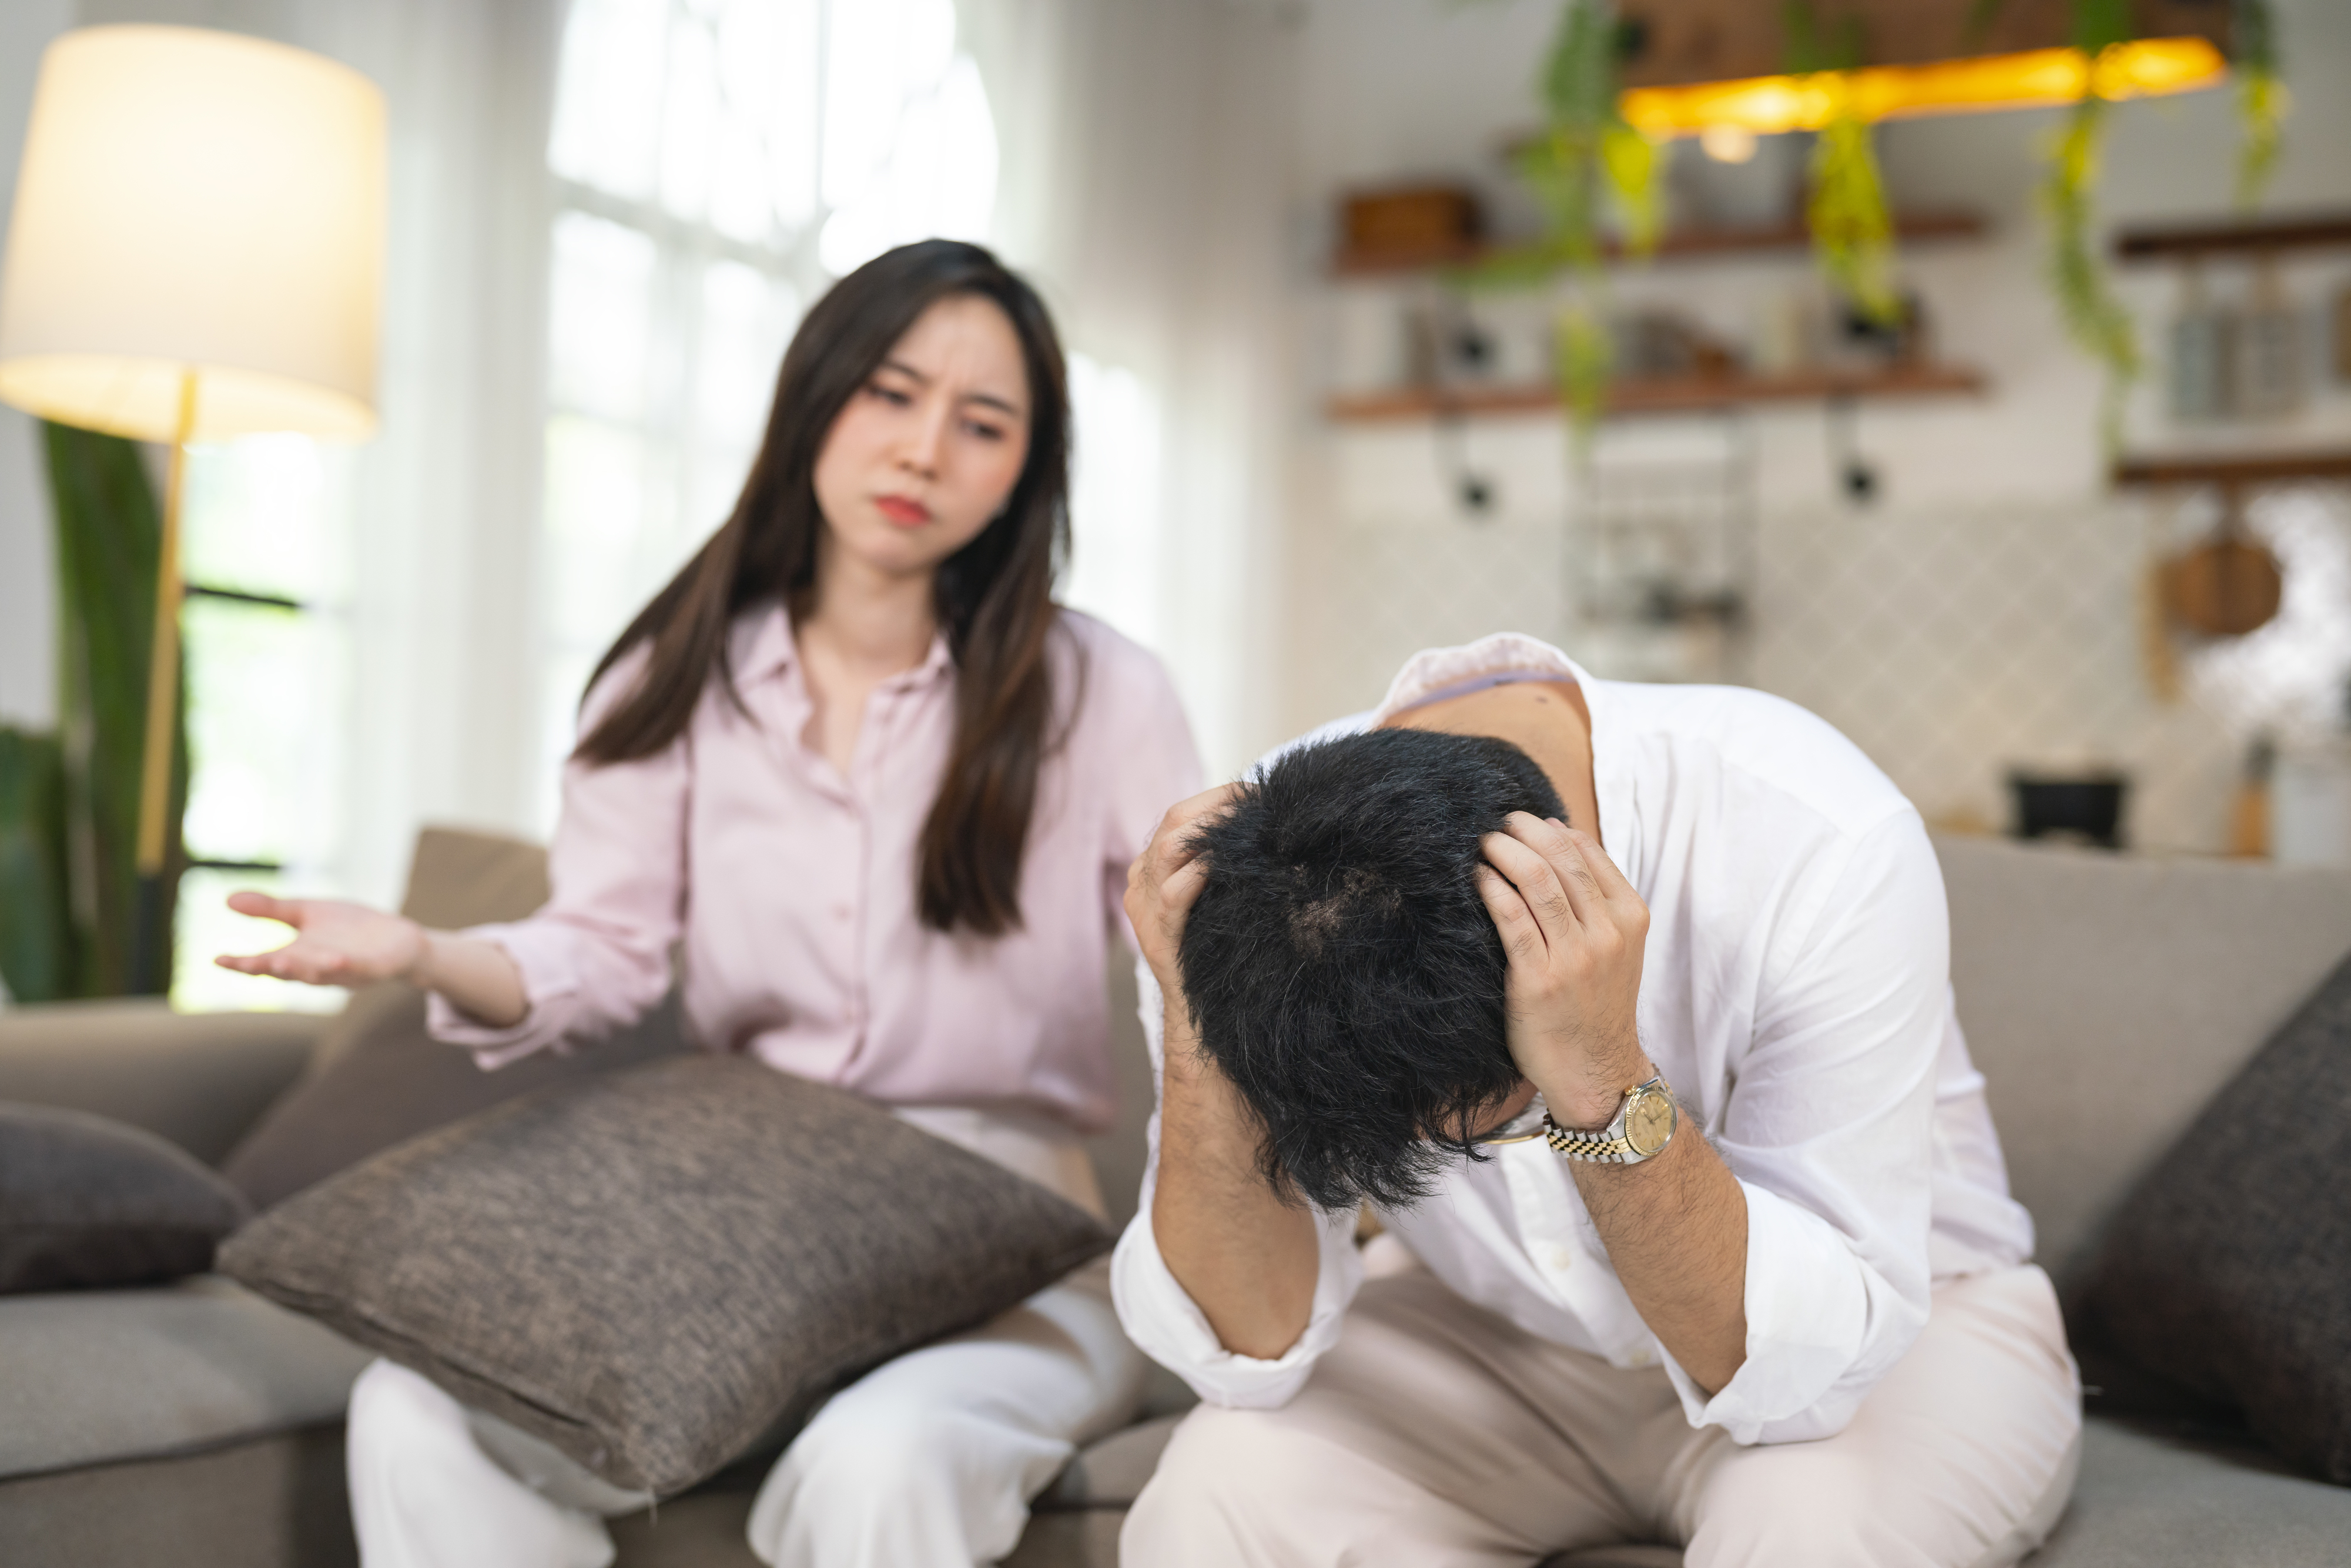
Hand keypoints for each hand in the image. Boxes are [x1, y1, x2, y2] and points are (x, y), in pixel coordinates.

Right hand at [214, 893, 428, 987]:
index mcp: (299, 956)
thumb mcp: (308, 913)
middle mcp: (318, 968)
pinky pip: (359, 970)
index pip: (266, 964)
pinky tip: (337, 960)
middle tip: (250, 963)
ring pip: (321, 974)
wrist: (400, 940)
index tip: (218, 960)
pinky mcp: (375, 969)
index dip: (242, 965)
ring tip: (283, 962)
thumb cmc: (350, 929)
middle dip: (270, 968)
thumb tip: (227, 899)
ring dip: (304, 969)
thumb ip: (272, 910)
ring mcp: (347, 972)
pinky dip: (347, 967)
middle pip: (290, 971)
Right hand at [1124, 782, 1244, 1017]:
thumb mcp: (1211, 897)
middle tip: (1257, 803)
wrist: (1198, 1008)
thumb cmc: (1212, 947)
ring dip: (1212, 833)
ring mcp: (1143, 908)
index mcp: (1150, 868)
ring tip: (1248, 826)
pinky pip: (1174, 893)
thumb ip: (1218, 863)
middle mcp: (1140, 882)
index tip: (1256, 792)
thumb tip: (1261, 826)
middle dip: (1218, 806)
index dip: (1217, 798)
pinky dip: (1200, 872)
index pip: (1178, 816)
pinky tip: (1224, 864)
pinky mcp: (1158, 935)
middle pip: (1173, 824)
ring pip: (1168, 851)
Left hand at [1475, 814, 1651, 1128]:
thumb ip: (1595, 897)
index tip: (1524, 820)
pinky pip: (1512, 918)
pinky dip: (1492, 888)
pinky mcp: (1539, 980)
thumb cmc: (1595, 1002)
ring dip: (1505, 852)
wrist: (1595, 1069)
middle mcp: (1608, 934)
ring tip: (1483, 843)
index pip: (1588, 853)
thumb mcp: (1616, 945)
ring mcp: (1575, 957)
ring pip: (1538, 882)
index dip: (1551, 829)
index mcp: (1630, 917)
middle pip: (1561, 860)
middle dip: (1525, 832)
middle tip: (1497, 822)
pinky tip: (1478, 877)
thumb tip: (1560, 832)